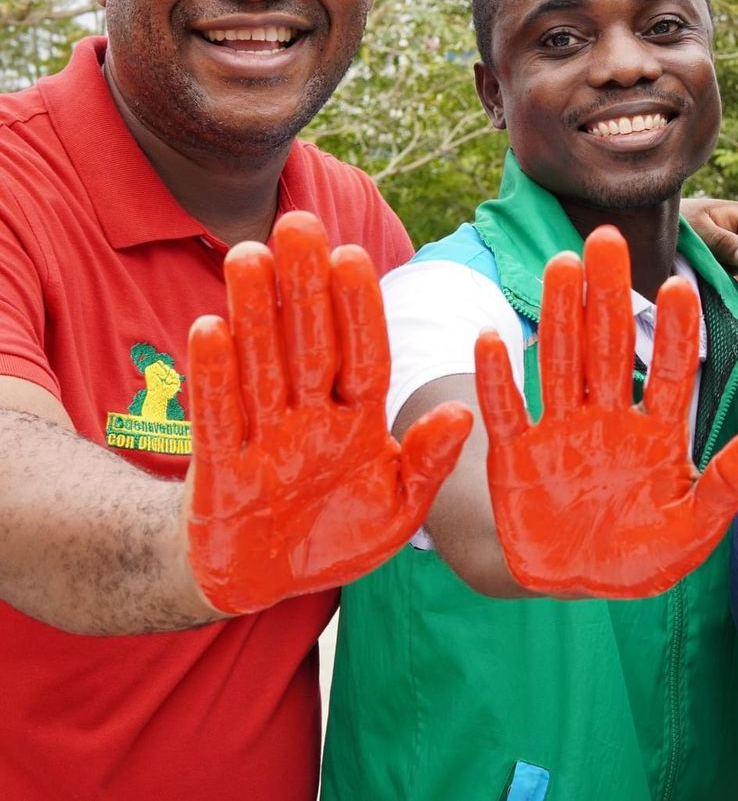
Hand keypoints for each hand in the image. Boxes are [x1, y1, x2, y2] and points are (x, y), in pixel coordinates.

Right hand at [186, 212, 472, 616]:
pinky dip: (215, 377)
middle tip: (298, 221)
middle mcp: (310, 416)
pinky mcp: (222, 469)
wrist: (268, 579)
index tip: (354, 253)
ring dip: (255, 313)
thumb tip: (464, 413)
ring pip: (260, 365)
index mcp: (359, 418)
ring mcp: (265, 438)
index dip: (358, 307)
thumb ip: (428, 463)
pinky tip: (210, 326)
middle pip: (308, 342)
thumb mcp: (398, 507)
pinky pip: (219, 418)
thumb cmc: (339, 534)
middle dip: (304, 285)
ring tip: (249, 254)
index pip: (362, 353)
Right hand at [478, 225, 737, 598]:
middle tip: (607, 237)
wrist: (576, 583)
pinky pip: (508, 411)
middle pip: (611, 347)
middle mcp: (610, 418)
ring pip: (562, 363)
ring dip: (561, 316)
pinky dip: (498, 380)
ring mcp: (562, 431)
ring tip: (562, 265)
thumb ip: (729, 482)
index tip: (680, 285)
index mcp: (659, 433)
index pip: (673, 371)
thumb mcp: (694, 528)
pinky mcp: (517, 455)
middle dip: (609, 294)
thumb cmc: (644, 556)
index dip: (676, 331)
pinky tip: (490, 338)